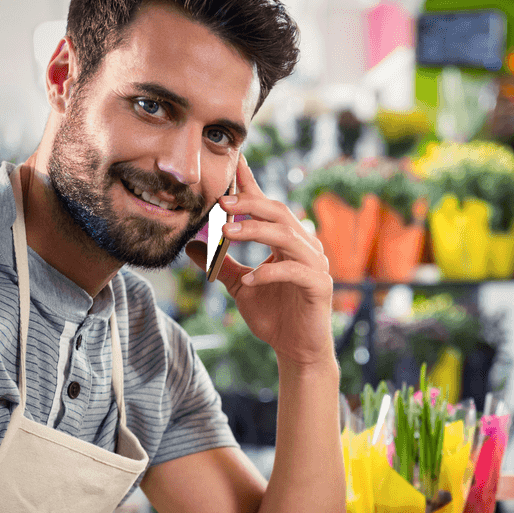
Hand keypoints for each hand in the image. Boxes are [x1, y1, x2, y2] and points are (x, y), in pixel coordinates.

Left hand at [185, 155, 333, 368]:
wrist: (297, 349)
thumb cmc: (274, 316)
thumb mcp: (239, 286)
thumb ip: (222, 264)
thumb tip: (193, 244)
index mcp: (287, 241)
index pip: (268, 207)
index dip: (251, 185)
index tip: (233, 163)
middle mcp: (305, 247)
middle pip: (279, 213)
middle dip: (249, 204)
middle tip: (221, 203)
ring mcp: (315, 265)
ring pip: (287, 236)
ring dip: (256, 231)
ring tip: (227, 233)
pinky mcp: (320, 285)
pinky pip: (295, 271)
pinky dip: (269, 273)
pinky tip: (249, 279)